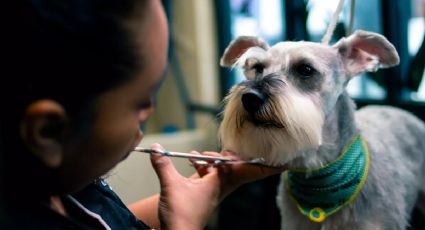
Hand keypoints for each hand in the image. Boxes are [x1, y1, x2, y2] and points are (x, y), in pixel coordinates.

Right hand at [149, 144, 285, 229]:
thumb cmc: (180, 214)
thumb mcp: (171, 186)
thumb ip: (164, 165)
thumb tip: (157, 148)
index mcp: (220, 183)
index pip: (246, 170)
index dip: (266, 166)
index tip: (285, 163)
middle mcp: (221, 186)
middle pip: (239, 168)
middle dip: (237, 156)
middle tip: (233, 149)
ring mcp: (214, 190)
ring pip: (224, 170)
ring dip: (215, 160)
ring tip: (201, 155)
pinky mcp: (205, 193)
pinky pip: (212, 175)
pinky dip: (204, 166)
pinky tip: (192, 162)